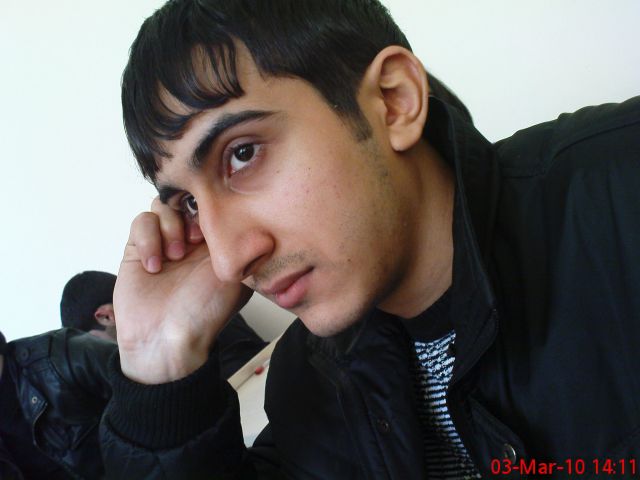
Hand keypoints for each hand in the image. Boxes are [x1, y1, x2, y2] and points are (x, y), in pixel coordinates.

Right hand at [114, 197, 251, 383]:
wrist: (166, 340)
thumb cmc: (207, 312)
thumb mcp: (240, 277)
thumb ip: (246, 246)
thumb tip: (257, 220)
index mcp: (218, 240)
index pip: (215, 202)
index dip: (214, 205)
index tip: (216, 225)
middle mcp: (193, 237)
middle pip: (188, 196)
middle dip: (191, 211)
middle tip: (197, 238)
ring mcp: (165, 240)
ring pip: (163, 204)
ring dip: (171, 226)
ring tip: (176, 256)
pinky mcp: (139, 248)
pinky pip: (142, 222)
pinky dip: (149, 239)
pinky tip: (155, 266)